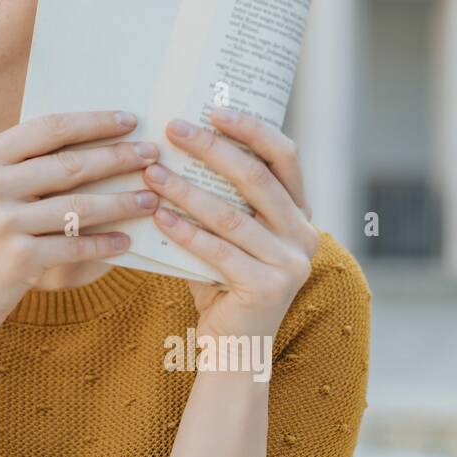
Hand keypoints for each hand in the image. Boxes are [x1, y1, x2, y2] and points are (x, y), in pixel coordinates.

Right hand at [0, 111, 159, 338]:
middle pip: (70, 164)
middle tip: (152, 155)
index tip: (128, 120)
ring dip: (121, 202)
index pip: (48, 128)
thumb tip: (87, 141)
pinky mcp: (19, 259)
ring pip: (79, 206)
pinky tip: (124, 241)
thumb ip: (17, 165)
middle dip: (118, 157)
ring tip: (149, 199)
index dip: (93, 122)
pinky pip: (75, 246)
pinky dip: (104, 244)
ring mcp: (2, 222)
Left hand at [140, 108, 319, 342]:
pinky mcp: (268, 288)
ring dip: (186, 189)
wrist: (235, 348)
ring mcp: (290, 263)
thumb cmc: (222, 281)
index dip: (251, 129)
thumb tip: (176, 145)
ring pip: (231, 214)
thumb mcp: (229, 235)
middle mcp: (304, 235)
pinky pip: (217, 250)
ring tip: (152, 173)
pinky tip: (158, 215)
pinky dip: (185, 230)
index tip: (213, 109)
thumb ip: (221, 198)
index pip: (284, 157)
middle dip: (212, 148)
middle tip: (173, 130)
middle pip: (257, 178)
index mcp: (299, 213)